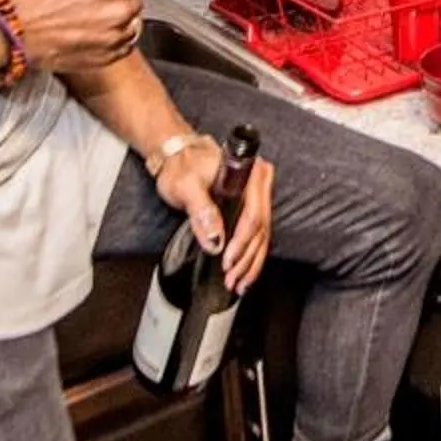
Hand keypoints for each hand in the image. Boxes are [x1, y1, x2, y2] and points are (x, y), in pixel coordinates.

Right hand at [5, 0, 147, 72]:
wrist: (13, 32)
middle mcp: (118, 13)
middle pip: (135, 2)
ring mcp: (112, 39)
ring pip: (131, 26)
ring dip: (119, 21)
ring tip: (95, 17)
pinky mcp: (104, 59)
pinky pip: (122, 47)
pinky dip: (114, 40)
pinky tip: (96, 34)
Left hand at [156, 140, 275, 293]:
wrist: (178, 157)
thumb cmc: (182, 165)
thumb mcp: (186, 186)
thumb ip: (202, 210)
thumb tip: (215, 238)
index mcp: (249, 174)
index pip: (253, 214)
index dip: (242, 241)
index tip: (227, 260)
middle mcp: (258, 185)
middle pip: (261, 229)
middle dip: (246, 259)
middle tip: (232, 278)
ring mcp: (257, 197)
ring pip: (262, 236)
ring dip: (250, 263)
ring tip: (238, 283)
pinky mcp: (250, 207)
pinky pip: (256, 235)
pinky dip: (250, 256)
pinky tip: (244, 273)